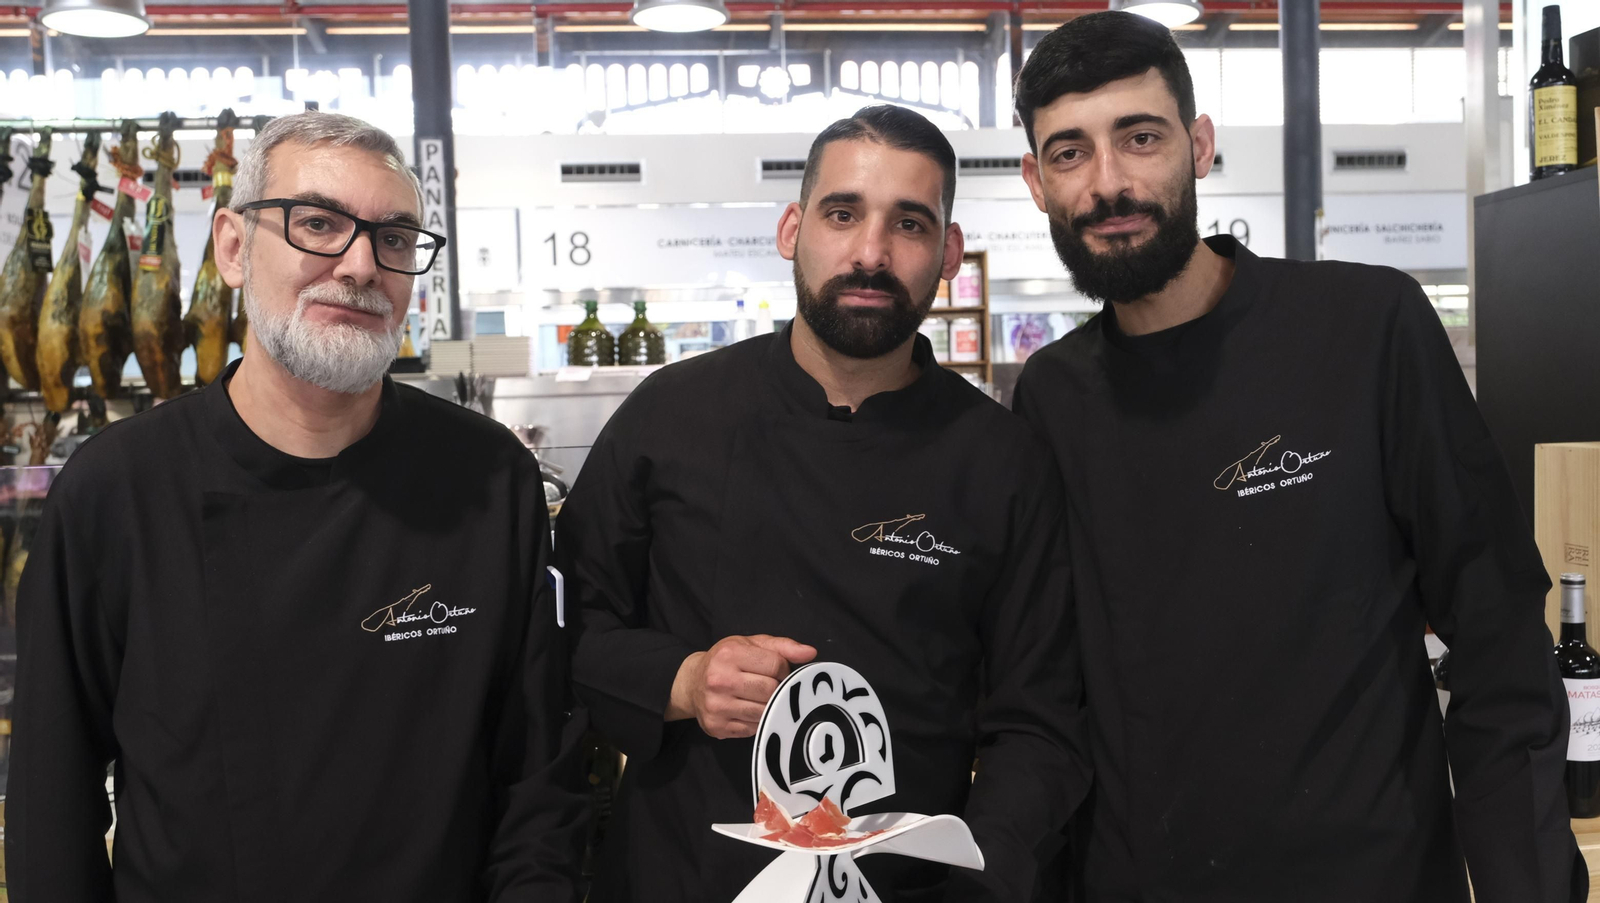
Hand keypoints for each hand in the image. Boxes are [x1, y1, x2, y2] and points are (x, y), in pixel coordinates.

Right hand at [667, 635, 817, 738]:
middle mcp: (719, 680)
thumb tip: (810, 653)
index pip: (776, 665)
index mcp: (729, 654)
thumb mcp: (751, 644)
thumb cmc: (726, 661)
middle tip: (770, 686)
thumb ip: (782, 646)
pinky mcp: (717, 727)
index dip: (782, 670)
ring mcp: (717, 706)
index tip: (776, 671)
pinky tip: (749, 710)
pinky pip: (753, 729)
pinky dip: (757, 721)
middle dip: (777, 689)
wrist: (691, 683)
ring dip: (769, 707)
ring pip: (764, 712)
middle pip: (771, 691)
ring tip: (760, 698)